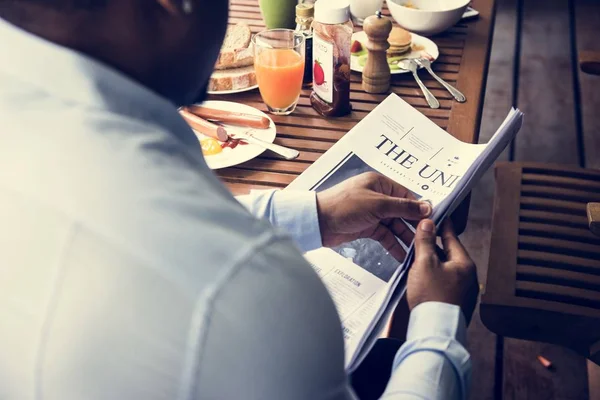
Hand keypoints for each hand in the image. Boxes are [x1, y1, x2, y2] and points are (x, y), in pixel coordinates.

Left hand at [316, 172, 431, 260]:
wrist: (317, 223)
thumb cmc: (343, 206)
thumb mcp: (377, 205)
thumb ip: (403, 207)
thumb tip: (426, 207)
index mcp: (380, 184)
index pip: (407, 195)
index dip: (419, 209)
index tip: (432, 221)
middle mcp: (377, 197)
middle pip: (402, 212)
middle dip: (414, 226)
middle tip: (428, 239)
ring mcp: (372, 213)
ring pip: (395, 226)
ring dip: (405, 238)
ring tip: (418, 251)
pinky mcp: (367, 227)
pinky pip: (385, 236)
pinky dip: (393, 245)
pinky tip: (403, 255)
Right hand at [407, 219, 478, 322]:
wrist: (435, 330)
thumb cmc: (432, 297)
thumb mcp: (424, 263)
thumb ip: (425, 241)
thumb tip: (427, 223)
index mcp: (464, 264)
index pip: (452, 238)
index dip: (443, 226)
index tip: (439, 217)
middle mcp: (468, 277)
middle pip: (449, 255)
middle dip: (435, 246)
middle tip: (423, 237)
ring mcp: (464, 292)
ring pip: (447, 270)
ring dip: (434, 263)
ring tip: (419, 259)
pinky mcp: (456, 303)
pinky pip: (445, 284)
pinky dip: (435, 278)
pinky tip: (424, 280)